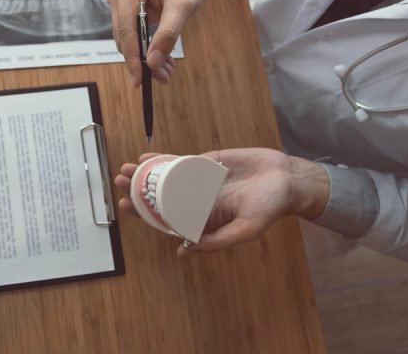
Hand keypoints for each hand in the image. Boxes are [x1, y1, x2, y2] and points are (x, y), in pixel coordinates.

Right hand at [107, 0, 210, 86]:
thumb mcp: (183, 5)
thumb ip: (168, 33)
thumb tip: (153, 62)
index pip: (127, 30)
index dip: (132, 57)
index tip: (139, 79)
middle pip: (124, 38)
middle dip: (142, 61)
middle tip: (163, 77)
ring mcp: (118, 2)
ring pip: (126, 40)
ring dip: (145, 58)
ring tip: (166, 71)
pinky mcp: (123, 11)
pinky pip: (131, 36)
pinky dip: (145, 50)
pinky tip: (161, 60)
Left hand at [114, 148, 329, 255]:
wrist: (287, 178)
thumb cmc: (269, 206)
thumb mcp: (246, 229)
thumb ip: (218, 240)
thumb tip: (184, 251)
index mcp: (202, 218)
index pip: (165, 218)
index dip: (143, 213)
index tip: (126, 205)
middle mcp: (195, 200)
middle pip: (159, 196)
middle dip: (137, 190)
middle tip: (119, 182)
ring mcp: (197, 180)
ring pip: (164, 177)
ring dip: (144, 174)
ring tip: (125, 169)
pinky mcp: (204, 162)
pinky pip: (178, 161)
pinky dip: (161, 158)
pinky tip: (145, 156)